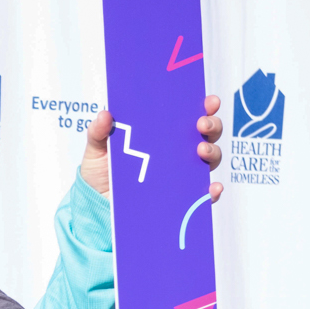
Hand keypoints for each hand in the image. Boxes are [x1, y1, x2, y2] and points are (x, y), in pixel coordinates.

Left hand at [79, 97, 223, 199]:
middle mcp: (177, 151)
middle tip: (201, 123)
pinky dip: (212, 191)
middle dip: (211, 125)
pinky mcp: (182, 198)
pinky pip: (204, 195)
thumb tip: (105, 115)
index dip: (204, 106)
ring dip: (212, 152)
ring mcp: (182, 174)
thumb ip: (98, 133)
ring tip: (201, 150)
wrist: (98, 208)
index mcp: (161, 133)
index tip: (208, 101)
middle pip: (206, 134)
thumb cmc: (101, 174)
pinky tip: (212, 188)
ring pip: (210, 159)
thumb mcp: (96, 150)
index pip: (188, 115)